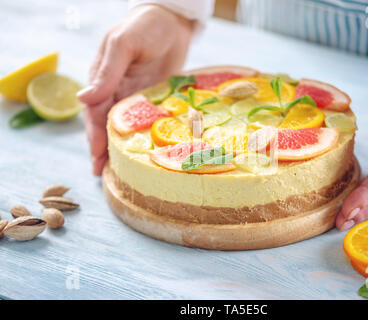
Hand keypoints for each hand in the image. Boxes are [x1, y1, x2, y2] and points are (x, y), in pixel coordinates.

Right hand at [78, 4, 193, 175]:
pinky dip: (145, 137)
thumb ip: (106, 72)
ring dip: (122, 148)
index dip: (94, 135)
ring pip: (126, 127)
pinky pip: (149, 121)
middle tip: (104, 173)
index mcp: (103, 79)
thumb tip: (82, 100)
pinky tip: (147, 153)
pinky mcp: (156, 99)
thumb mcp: (122, 45)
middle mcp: (117, 91)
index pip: (95, 112)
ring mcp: (137, 97)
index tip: (96, 155)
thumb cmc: (143, 26)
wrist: (173, 21)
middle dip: (104, 148)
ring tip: (122, 171)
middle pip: (107, 125)